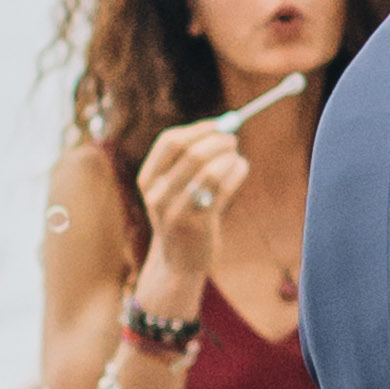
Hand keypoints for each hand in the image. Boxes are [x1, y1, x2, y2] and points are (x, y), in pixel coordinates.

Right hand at [132, 113, 257, 303]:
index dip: (196, 129)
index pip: (169, 142)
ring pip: (209, 171)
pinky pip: (223, 189)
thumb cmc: (181, 216)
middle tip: (233, 139)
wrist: (177, 263)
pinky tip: (241, 168)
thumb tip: (221, 128)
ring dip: (229, 157)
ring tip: (237, 157)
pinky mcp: (197, 224)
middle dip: (216, 141)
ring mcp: (176, 211)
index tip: (218, 125)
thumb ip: (188, 161)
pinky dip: (237, 172)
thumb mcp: (171, 190)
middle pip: (190, 153)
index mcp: (148, 180)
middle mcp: (157, 194)